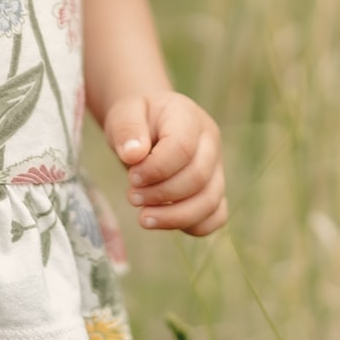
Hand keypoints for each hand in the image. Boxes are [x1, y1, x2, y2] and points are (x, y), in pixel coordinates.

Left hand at [103, 92, 226, 235]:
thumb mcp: (124, 113)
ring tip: (143, 217)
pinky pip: (216, 216)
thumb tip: (133, 155)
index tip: (131, 178)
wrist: (146, 124)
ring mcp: (216, 168)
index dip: (156, 170)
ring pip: (210, 202)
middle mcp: (210, 143)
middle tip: (132, 197)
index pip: (182, 149)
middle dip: (161, 194)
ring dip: (175, 217)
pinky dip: (192, 226)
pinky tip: (164, 221)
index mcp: (189, 118)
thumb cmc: (136, 118)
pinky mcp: (214, 190)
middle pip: (198, 178)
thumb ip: (127, 130)